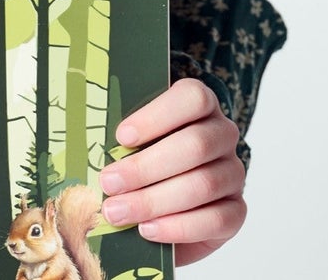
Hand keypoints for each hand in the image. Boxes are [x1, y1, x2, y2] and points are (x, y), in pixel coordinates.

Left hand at [97, 76, 245, 264]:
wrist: (170, 199)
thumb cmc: (148, 157)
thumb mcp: (135, 139)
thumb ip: (125, 139)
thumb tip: (90, 143)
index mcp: (201, 104)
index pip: (192, 98)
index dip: (157, 116)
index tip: (121, 137)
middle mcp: (223, 134)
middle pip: (195, 145)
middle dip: (145, 167)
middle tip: (108, 182)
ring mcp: (233, 172)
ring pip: (203, 184)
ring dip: (154, 200)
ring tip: (118, 211)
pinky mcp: (237, 210)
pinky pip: (216, 219)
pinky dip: (177, 227)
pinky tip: (147, 230)